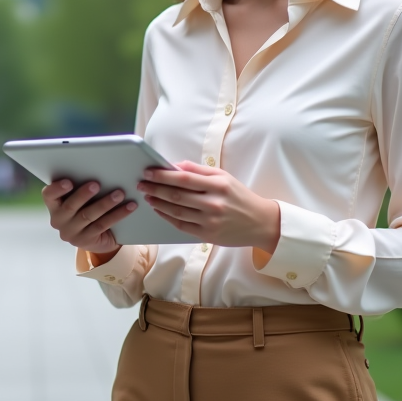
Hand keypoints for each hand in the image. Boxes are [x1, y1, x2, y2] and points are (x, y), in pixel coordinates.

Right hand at [42, 179, 137, 257]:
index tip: (69, 181)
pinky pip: (103, 225)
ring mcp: (71, 233)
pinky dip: (118, 214)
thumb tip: (97, 167)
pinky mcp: (86, 240)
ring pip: (89, 216)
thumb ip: (80, 185)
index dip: (57, 189)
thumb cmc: (85, 207)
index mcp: (54, 205)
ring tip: (119, 193)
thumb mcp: (79, 197)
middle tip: (96, 184)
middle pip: (70, 206)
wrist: (95, 236)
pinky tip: (129, 206)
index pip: (48, 195)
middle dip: (83, 194)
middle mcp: (59, 220)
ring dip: (105, 203)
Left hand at [138, 161, 280, 250]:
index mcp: (218, 185)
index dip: (163, 175)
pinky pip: (181, 225)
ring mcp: (210, 221)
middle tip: (141, 184)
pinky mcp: (207, 235)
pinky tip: (159, 210)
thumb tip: (174, 166)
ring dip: (158, 203)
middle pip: (176, 195)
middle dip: (155, 189)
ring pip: (176, 211)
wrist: (260, 222)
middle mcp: (214, 203)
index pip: (183, 179)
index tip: (148, 171)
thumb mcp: (223, 177)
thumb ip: (199, 170)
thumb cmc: (239, 196)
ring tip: (148, 196)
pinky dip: (167, 217)